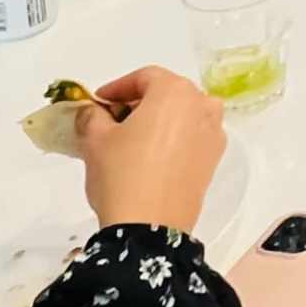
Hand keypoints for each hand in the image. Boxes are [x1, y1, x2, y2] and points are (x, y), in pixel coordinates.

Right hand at [73, 65, 231, 232]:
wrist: (149, 229)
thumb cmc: (122, 174)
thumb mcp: (95, 139)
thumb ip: (92, 115)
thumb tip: (93, 112)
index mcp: (176, 92)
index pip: (145, 77)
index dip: (118, 87)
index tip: (99, 102)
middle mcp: (203, 106)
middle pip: (167, 94)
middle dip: (139, 103)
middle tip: (112, 120)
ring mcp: (213, 135)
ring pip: (182, 116)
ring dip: (158, 121)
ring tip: (130, 140)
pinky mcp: (214, 161)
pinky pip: (191, 139)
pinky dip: (173, 140)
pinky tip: (150, 159)